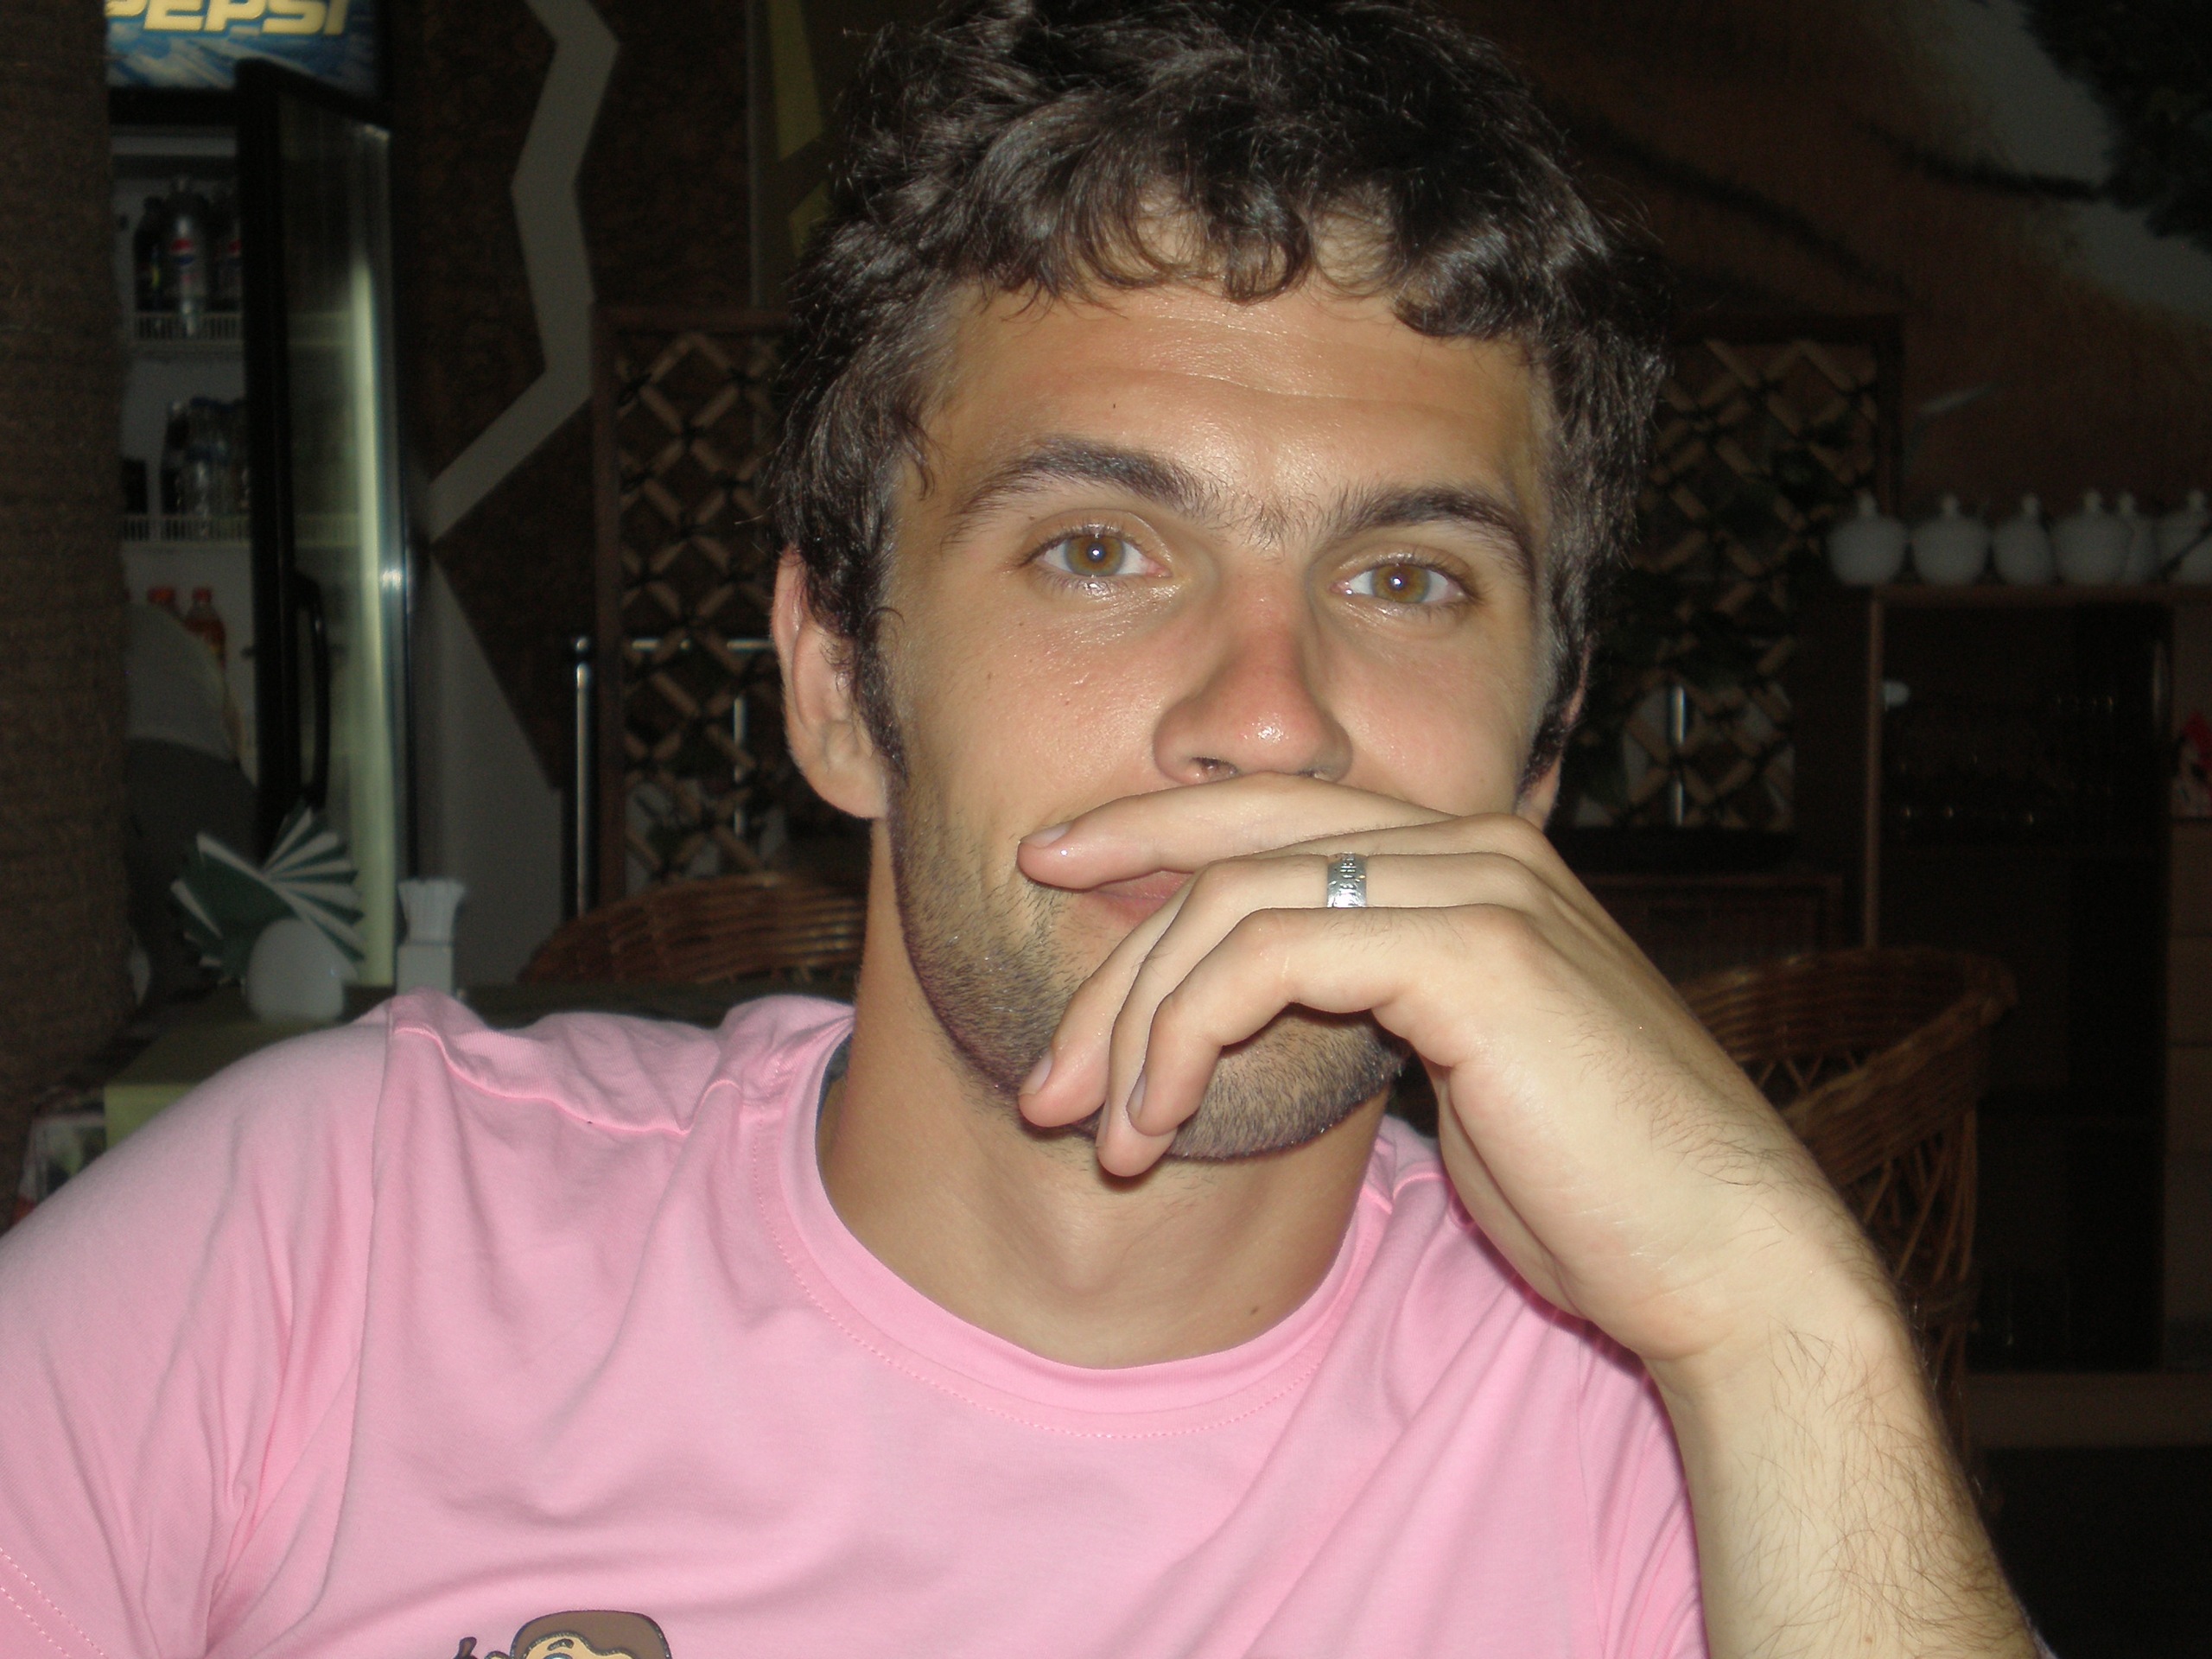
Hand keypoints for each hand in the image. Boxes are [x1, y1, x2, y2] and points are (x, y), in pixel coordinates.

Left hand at [1015, 774, 1883, 1374]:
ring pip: (1232, 900)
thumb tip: (1244, 1002)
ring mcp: (1479, 884)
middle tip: (1045, 1077)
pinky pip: (1269, 957)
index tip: (1049, 871)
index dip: (1147, 830)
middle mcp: (1475, 842)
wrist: (1725, 1258)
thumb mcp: (1450, 1068)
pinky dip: (1185, 1036)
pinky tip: (1161, 1119)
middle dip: (1113, 954)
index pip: (1274, 814)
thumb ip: (1366, 1000)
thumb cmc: (1589, 1186)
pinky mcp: (1474, 950)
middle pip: (1232, 846)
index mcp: (1470, 857)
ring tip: (1101, 1135)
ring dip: (1136, 1023)